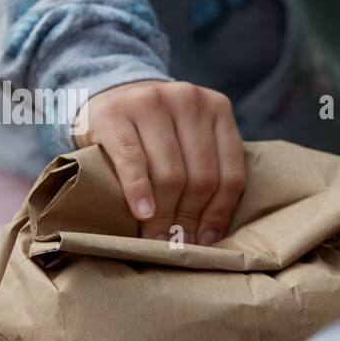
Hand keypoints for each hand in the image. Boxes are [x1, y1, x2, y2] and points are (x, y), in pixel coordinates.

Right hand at [73, 81, 244, 244]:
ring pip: (171, 173)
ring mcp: (152, 102)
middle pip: (201, 177)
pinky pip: (133, 161)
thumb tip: (206, 237)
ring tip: (160, 239)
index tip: (206, 241)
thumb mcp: (189, 140)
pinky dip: (139, 191)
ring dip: (166, 213)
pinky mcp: (115, 113)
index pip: (231, 174)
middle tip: (178, 244)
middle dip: (190, 218)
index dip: (219, 214)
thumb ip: (205, 171)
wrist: (108, 95)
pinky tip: (143, 214)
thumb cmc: (155, 132)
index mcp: (218, 109)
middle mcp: (189, 100)